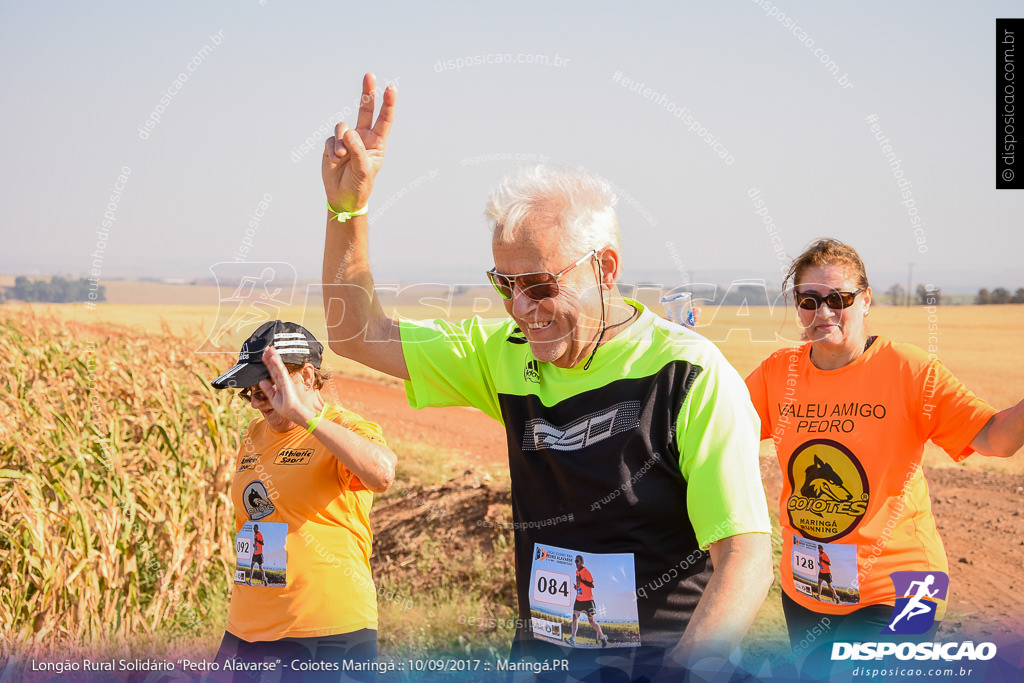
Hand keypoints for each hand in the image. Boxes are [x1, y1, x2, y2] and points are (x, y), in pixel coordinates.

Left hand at [259, 346, 317, 425]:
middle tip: (267, 348)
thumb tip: (261, 381)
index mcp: (278, 384)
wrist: (293, 412)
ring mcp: (284, 380)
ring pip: (277, 366)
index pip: (272, 371)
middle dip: (270, 357)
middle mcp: (281, 380)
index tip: (264, 355)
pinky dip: (276, 364)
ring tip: (270, 349)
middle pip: (274, 366)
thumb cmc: (285, 407)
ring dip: (273, 357)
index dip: (268, 363)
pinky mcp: (286, 382)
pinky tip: (273, 358)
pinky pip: (280, 371)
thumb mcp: (273, 398)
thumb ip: (267, 389)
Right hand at [322, 72, 396, 211]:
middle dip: (367, 92)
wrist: (342, 197)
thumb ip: (358, 150)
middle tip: (370, 75)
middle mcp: (362, 137)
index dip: (388, 104)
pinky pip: (331, 139)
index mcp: (377, 142)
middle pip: (365, 110)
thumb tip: (348, 132)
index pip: (384, 120)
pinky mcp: (332, 144)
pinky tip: (335, 159)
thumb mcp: (364, 170)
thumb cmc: (359, 184)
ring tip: (342, 156)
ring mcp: (347, 139)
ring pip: (343, 127)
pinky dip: (332, 148)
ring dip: (341, 141)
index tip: (391, 89)